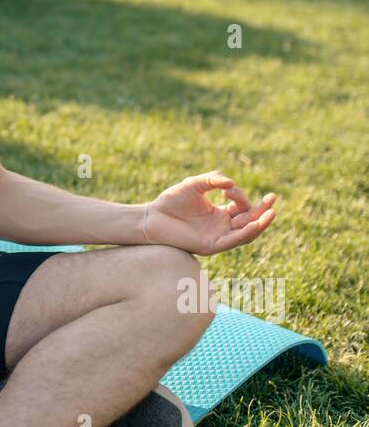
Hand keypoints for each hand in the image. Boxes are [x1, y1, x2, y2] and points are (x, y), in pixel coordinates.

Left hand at [145, 169, 276, 255]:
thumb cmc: (172, 201)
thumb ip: (213, 180)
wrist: (153, 217)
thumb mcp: (194, 184)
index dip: (240, 196)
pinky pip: (232, 242)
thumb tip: (232, 184)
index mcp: (220, 213)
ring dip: (260, 224)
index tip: (227, 188)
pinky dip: (245, 234)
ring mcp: (217, 237)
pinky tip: (254, 224)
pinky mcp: (210, 246)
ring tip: (272, 212)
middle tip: (274, 198)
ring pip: (246, 234)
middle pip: (249, 221)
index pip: (241, 206)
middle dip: (262, 210)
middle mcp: (222, 227)